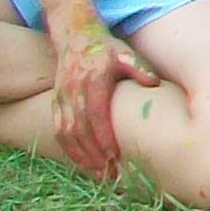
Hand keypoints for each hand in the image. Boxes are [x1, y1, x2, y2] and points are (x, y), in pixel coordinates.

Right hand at [50, 20, 159, 179]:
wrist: (74, 36)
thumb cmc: (106, 49)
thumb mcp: (125, 54)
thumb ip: (139, 69)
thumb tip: (153, 82)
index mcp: (93, 79)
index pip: (96, 113)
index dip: (103, 135)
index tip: (114, 154)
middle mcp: (74, 90)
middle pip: (80, 128)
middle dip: (93, 154)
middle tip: (108, 174)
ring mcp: (62, 97)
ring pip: (67, 133)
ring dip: (80, 156)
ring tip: (97, 174)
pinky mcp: (55, 102)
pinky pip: (58, 130)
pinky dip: (68, 148)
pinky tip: (81, 163)